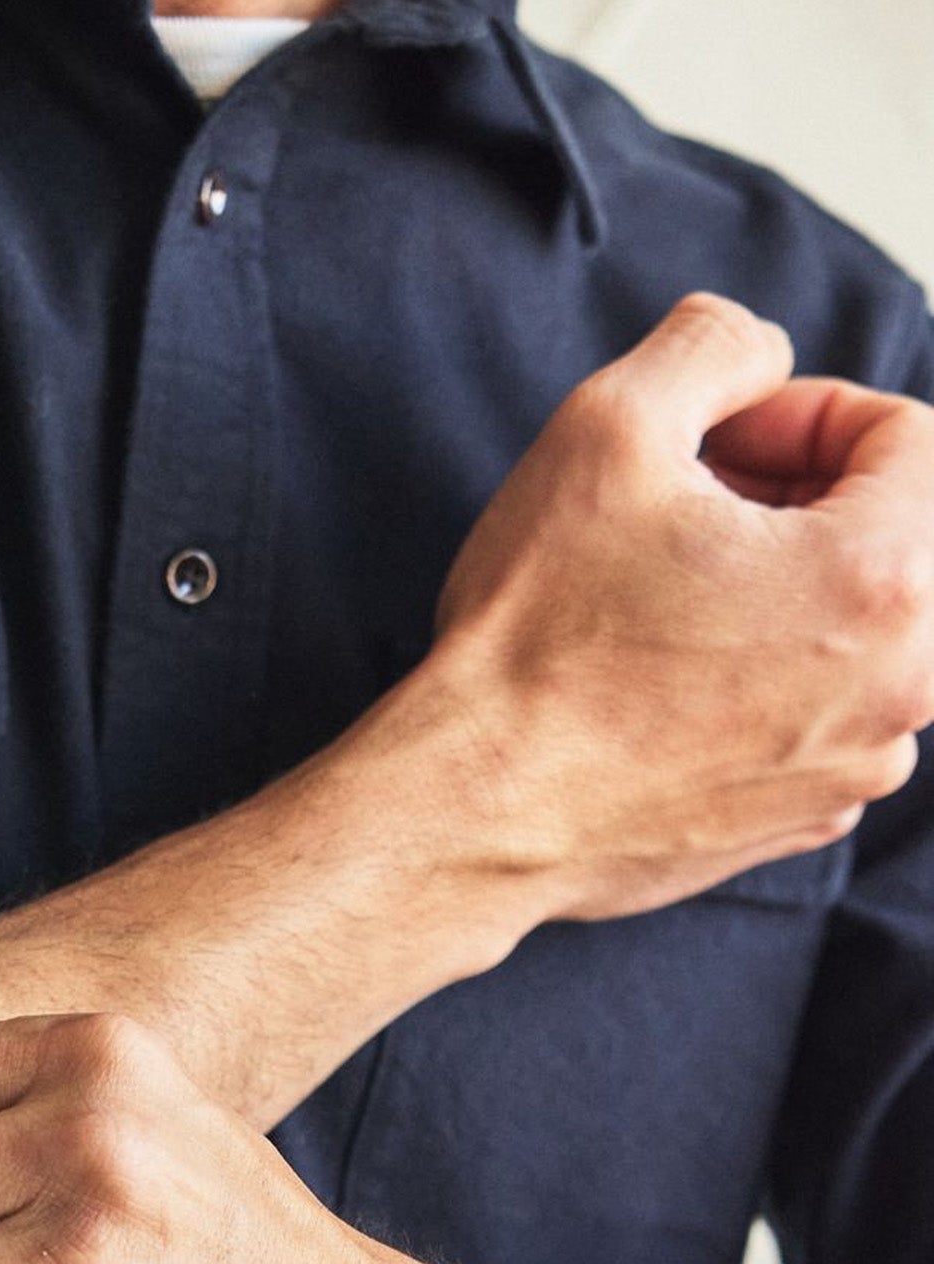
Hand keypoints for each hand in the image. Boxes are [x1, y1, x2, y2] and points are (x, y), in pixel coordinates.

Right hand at [400, 289, 933, 918]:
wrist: (470, 809)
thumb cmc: (535, 636)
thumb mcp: (606, 428)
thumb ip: (712, 345)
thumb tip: (755, 353)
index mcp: (887, 579)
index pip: (916, 437)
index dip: (807, 414)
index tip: (716, 443)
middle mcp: (904, 686)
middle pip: (900, 540)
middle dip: (802, 503)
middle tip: (686, 511)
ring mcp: (854, 766)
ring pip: (861, 635)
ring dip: (784, 594)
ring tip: (667, 599)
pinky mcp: (799, 823)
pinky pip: (819, 719)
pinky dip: (763, 683)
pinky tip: (663, 681)